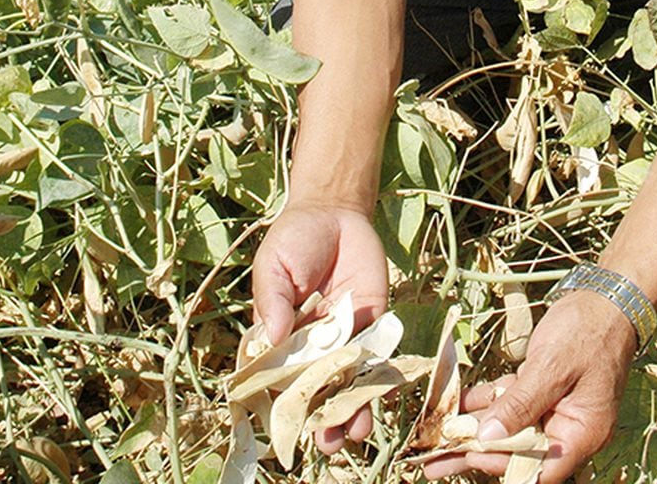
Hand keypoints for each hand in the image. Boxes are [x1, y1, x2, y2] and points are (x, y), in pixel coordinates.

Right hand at [251, 202, 387, 453]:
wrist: (335, 215)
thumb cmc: (294, 241)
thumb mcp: (274, 267)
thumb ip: (273, 301)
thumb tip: (273, 336)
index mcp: (279, 337)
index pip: (278, 377)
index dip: (283, 404)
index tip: (288, 427)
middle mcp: (311, 345)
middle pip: (315, 388)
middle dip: (321, 417)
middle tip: (327, 441)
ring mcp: (343, 338)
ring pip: (347, 380)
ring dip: (351, 408)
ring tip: (353, 433)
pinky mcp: (372, 325)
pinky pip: (377, 355)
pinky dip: (380, 378)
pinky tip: (384, 397)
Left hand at [423, 291, 637, 482]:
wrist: (605, 300)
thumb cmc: (588, 331)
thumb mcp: (552, 367)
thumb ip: (522, 403)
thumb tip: (488, 436)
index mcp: (581, 433)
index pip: (540, 468)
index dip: (504, 466)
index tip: (471, 456)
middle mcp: (566, 428)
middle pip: (516, 452)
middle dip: (476, 453)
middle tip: (434, 461)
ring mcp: (552, 410)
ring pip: (507, 427)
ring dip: (472, 430)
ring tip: (434, 438)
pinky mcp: (540, 392)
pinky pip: (508, 403)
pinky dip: (484, 402)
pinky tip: (455, 404)